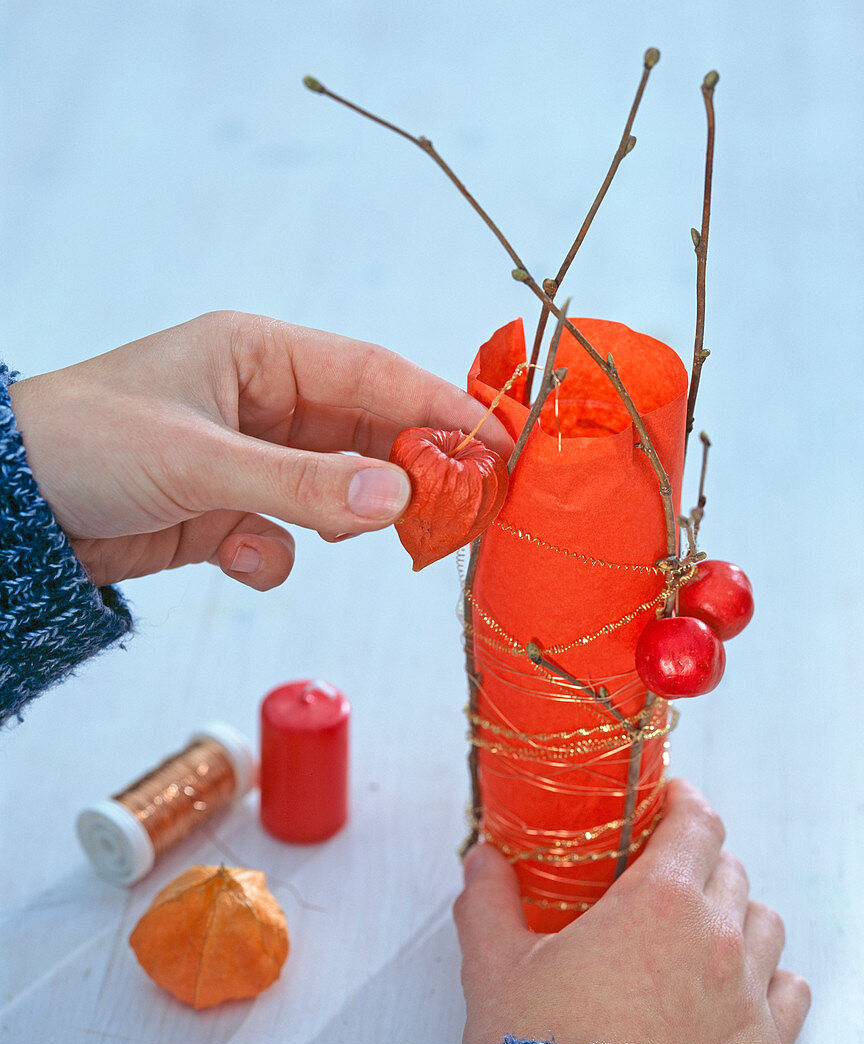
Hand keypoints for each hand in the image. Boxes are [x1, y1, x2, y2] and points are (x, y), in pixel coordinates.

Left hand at [8, 311, 510, 588]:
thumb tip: (398, 496)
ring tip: (346, 532)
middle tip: (456, 510)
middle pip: (368, 433)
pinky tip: (240, 554)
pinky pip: (288, 533)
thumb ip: (303, 482)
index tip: (500, 443)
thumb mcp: (199, 460)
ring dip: (343, 516)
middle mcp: (265, 401)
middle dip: (408, 471)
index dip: (443, 406)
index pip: (374, 375)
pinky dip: (276, 552)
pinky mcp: (230, 510)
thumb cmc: (86, 443)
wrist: (6, 511)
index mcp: (260, 355)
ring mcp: (252, 458)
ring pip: (337, 488)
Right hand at [454, 779, 809, 1043]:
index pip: (699, 824)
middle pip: (730, 870)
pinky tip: (743, 982)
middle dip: (699, 859)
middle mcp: (714, 939)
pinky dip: (772, 977)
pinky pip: (791, 993)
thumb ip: (488, 899)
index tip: (670, 800)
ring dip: (737, 912)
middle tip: (665, 871)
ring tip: (703, 924)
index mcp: (659, 901)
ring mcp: (743, 997)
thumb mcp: (496, 961)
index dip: (685, 802)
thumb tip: (482, 862)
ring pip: (765, 924)